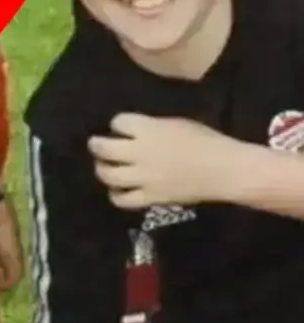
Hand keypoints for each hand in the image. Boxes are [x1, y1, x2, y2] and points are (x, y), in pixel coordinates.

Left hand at [88, 113, 235, 210]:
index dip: (117, 124)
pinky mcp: (151, 197)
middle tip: (97, 145)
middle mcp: (140, 153)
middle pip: (104, 149)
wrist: (225, 170)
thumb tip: (132, 131)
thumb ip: (151, 126)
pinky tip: (118, 190)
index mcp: (148, 130)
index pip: (117, 122)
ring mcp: (143, 177)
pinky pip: (123, 200)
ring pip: (108, 175)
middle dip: (96, 145)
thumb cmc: (205, 141)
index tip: (120, 127)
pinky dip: (116, 195)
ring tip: (105, 166)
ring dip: (102, 169)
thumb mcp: (175, 123)